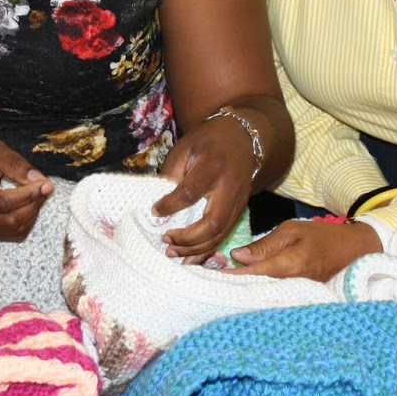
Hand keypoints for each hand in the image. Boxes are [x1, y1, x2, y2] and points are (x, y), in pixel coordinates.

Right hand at [0, 135, 52, 241]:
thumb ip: (14, 163)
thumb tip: (38, 178)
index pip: (3, 203)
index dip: (28, 195)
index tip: (46, 183)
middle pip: (11, 221)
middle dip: (34, 204)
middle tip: (44, 186)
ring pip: (15, 230)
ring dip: (33, 213)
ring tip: (36, 192)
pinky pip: (13, 234)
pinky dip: (27, 220)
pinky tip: (28, 203)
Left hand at [153, 113, 254, 260]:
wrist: (242, 139)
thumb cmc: (207, 142)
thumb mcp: (184, 148)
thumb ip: (172, 174)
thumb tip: (159, 206)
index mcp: (213, 166)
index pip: (190, 192)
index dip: (170, 206)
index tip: (154, 211)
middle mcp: (230, 187)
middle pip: (212, 223)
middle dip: (187, 238)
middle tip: (165, 239)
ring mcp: (239, 202)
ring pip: (220, 234)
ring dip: (195, 249)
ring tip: (172, 252)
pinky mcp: (240, 211)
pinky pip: (224, 235)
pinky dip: (206, 250)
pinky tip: (189, 256)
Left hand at [224, 218, 381, 280]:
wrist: (355, 250)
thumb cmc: (323, 236)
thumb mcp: (293, 230)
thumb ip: (265, 245)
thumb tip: (237, 256)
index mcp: (291, 265)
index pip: (254, 274)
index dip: (231, 275)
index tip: (210, 274)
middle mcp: (292, 285)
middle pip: (255, 289)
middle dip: (233, 284)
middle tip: (210, 277)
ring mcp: (296, 294)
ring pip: (262, 294)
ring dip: (243, 288)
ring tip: (222, 280)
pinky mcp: (298, 297)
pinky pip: (273, 295)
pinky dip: (257, 290)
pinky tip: (244, 285)